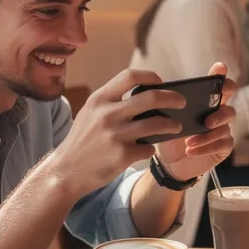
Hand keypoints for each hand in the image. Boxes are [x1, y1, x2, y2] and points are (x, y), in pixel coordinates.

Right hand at [50, 69, 186, 195]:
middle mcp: (107, 114)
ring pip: (157, 124)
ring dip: (172, 125)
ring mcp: (115, 135)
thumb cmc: (84, 140)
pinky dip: (152, 147)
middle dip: (173, 98)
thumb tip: (148, 93)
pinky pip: (149, 148)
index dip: (150, 76)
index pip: (130, 76)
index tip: (161, 82)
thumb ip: (112, 101)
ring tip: (177, 126)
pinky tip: (149, 148)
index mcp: (99, 99)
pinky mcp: (122, 155)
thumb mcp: (91, 113)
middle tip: (182, 102)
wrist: (66, 171)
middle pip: (151, 98)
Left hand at [154, 62, 237, 181]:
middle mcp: (218, 114)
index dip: (221, 77)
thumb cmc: (169, 136)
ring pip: (225, 128)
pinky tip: (190, 150)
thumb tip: (157, 94)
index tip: (220, 68)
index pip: (218, 86)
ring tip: (189, 141)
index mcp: (205, 103)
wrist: (169, 162)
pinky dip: (206, 147)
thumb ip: (167, 107)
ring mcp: (222, 131)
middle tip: (207, 120)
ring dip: (207, 135)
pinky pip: (223, 144)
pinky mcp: (223, 147)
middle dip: (221, 112)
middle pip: (229, 107)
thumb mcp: (164, 120)